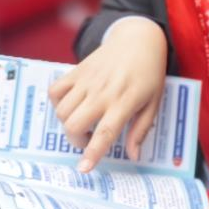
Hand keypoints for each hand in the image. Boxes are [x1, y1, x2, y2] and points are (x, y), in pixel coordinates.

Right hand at [47, 17, 166, 171]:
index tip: (83, 168)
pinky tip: (72, 104)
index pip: (105, 132)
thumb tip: (134, 156)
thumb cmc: (149, 74)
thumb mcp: (153, 103)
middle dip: (76, 140)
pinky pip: (55, 91)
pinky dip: (57, 102)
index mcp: (124, 102)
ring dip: (68, 124)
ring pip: (62, 112)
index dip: (93, 152)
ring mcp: (87, 80)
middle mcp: (102, 92)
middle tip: (88, 138)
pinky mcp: (77, 70)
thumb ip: (141, 130)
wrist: (138, 39)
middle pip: (74, 125)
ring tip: (83, 121)